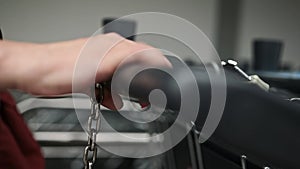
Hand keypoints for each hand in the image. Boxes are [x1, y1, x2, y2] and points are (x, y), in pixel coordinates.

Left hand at [0, 33, 170, 108]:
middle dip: (139, 83)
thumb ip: (126, 59)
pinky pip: (108, 83)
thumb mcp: (99, 64)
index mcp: (113, 45)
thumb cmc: (60, 67)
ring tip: (117, 100)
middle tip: (141, 98)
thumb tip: (148, 57)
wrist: (36, 73)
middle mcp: (108, 51)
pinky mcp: (91, 73)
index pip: (144, 51)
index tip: (166, 73)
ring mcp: (99, 62)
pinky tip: (106, 99)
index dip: (157, 63)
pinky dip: (110, 93)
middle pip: (134, 66)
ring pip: (121, 77)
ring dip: (122, 91)